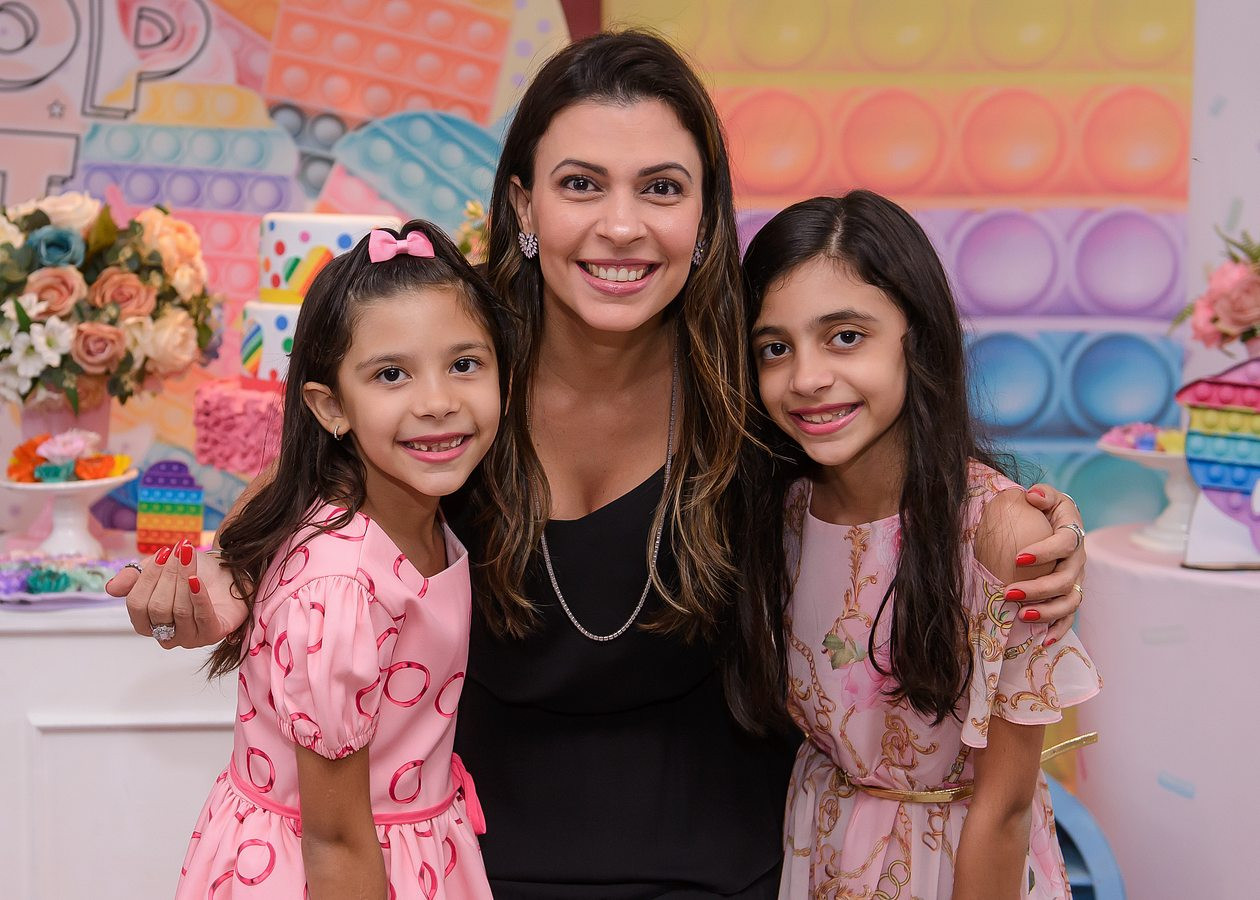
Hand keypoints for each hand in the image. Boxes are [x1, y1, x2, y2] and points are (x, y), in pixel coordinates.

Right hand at [106, 540, 246, 648]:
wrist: (230, 573)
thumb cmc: (193, 573)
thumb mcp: (160, 568)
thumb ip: (134, 577)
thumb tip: (111, 588)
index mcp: (148, 622)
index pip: (136, 604)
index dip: (147, 578)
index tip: (163, 553)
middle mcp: (166, 634)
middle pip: (157, 608)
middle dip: (168, 576)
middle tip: (180, 552)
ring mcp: (189, 638)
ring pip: (179, 611)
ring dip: (184, 579)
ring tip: (190, 557)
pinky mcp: (212, 634)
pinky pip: (202, 618)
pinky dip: (198, 596)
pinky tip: (196, 580)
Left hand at [1003, 484, 1085, 645]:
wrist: (1059, 526)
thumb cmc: (1047, 511)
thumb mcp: (1047, 497)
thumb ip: (1042, 495)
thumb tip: (1032, 495)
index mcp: (1073, 535)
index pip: (1065, 544)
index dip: (1045, 552)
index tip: (1017, 558)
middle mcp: (1078, 561)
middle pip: (1065, 580)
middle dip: (1038, 589)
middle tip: (1009, 594)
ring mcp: (1076, 581)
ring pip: (1069, 602)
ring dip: (1047, 612)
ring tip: (1022, 616)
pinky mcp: (1070, 596)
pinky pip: (1069, 617)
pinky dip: (1059, 630)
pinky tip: (1043, 642)